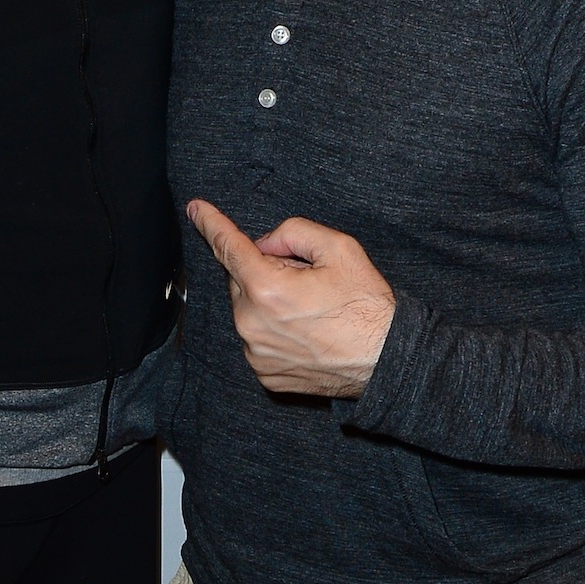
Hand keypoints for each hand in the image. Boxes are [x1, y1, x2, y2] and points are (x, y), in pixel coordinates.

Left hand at [186, 201, 394, 398]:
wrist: (388, 361)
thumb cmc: (367, 306)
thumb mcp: (339, 248)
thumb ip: (293, 232)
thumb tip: (264, 244)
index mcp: (267, 289)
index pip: (228, 247)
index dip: (211, 223)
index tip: (196, 209)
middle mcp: (252, 324)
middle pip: (242, 280)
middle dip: (266, 271)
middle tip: (306, 281)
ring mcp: (256, 353)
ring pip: (249, 310)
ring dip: (269, 302)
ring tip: (311, 311)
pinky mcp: (264, 374)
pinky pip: (258, 338)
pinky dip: (274, 329)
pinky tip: (306, 332)